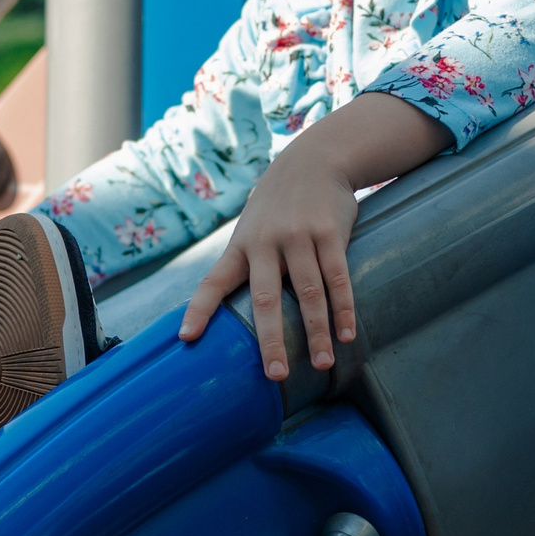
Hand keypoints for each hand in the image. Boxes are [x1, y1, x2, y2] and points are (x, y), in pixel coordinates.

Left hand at [177, 126, 361, 379]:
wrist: (313, 160)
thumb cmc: (277, 207)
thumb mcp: (252, 228)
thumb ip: (246, 265)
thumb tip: (232, 312)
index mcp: (240, 247)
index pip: (213, 282)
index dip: (198, 310)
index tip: (186, 339)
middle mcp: (265, 243)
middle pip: (265, 298)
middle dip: (270, 339)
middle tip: (275, 375)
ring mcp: (299, 237)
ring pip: (309, 293)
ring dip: (317, 332)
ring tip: (321, 364)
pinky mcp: (330, 233)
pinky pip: (338, 278)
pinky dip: (344, 309)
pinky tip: (347, 335)